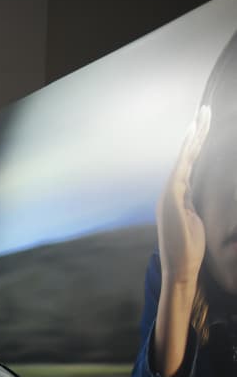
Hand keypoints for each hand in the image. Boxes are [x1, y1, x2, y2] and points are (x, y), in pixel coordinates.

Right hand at [153, 105, 210, 376]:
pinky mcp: (172, 196)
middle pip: (187, 155)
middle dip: (197, 132)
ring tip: (203, 114)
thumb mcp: (197, 220)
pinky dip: (187, 149)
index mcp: (178, 195)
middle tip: (206, 109)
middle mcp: (171, 190)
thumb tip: (199, 194)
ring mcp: (169, 193)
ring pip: (185, 157)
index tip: (204, 124)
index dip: (198, 143)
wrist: (181, 267)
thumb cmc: (191, 249)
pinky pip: (182, 167)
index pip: (191, 163)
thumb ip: (195, 203)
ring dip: (194, 135)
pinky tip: (193, 135)